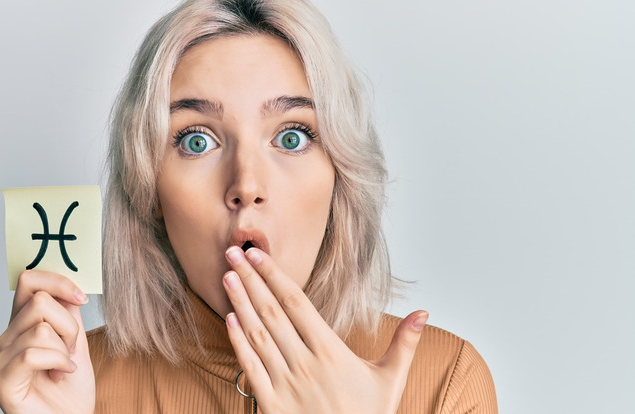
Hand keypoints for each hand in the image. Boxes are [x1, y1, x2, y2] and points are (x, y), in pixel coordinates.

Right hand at [0, 270, 95, 413]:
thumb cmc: (72, 388)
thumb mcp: (76, 341)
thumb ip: (67, 313)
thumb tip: (65, 284)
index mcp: (21, 325)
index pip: (28, 281)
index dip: (57, 281)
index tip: (80, 298)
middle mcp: (6, 339)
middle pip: (39, 302)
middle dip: (68, 325)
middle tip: (71, 350)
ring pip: (40, 329)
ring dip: (64, 350)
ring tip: (63, 368)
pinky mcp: (0, 383)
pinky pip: (31, 354)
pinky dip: (56, 362)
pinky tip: (59, 375)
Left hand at [222, 246, 426, 412]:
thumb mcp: (391, 380)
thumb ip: (404, 344)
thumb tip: (423, 313)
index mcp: (331, 352)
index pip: (297, 303)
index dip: (275, 276)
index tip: (258, 255)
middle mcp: (305, 363)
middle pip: (272, 312)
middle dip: (251, 280)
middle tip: (232, 253)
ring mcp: (286, 383)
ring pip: (258, 335)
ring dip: (240, 304)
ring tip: (228, 278)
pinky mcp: (271, 404)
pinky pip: (250, 367)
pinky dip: (238, 342)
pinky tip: (229, 320)